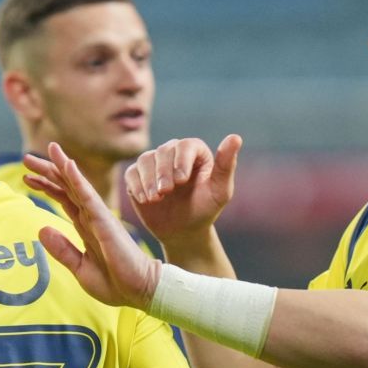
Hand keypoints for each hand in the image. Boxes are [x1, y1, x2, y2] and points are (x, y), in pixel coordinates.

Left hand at [27, 142, 162, 309]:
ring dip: (62, 167)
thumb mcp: (80, 268)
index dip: (47, 187)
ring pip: (77, 186)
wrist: (140, 292)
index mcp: (86, 227)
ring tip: (49, 148)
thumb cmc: (115, 283)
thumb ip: (62, 249)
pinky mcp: (106, 222)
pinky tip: (68, 165)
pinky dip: (78, 181)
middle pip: (67, 188)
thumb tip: (41, 229)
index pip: (64, 200)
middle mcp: (92, 218)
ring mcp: (100, 218)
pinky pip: (89, 197)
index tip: (27, 177)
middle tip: (27, 158)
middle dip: (48, 171)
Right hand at [126, 135, 241, 242]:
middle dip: (163, 172)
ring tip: (155, 198)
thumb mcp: (220, 190)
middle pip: (163, 151)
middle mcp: (173, 153)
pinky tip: (145, 199)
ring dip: (148, 179)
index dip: (181, 160)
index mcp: (195, 152)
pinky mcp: (137, 176)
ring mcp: (154, 164)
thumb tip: (235, 137)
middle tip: (166, 192)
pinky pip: (131, 174)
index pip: (185, 146)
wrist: (184, 230)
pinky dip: (136, 185)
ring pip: (145, 160)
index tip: (182, 180)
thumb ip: (226, 165)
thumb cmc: (205, 209)